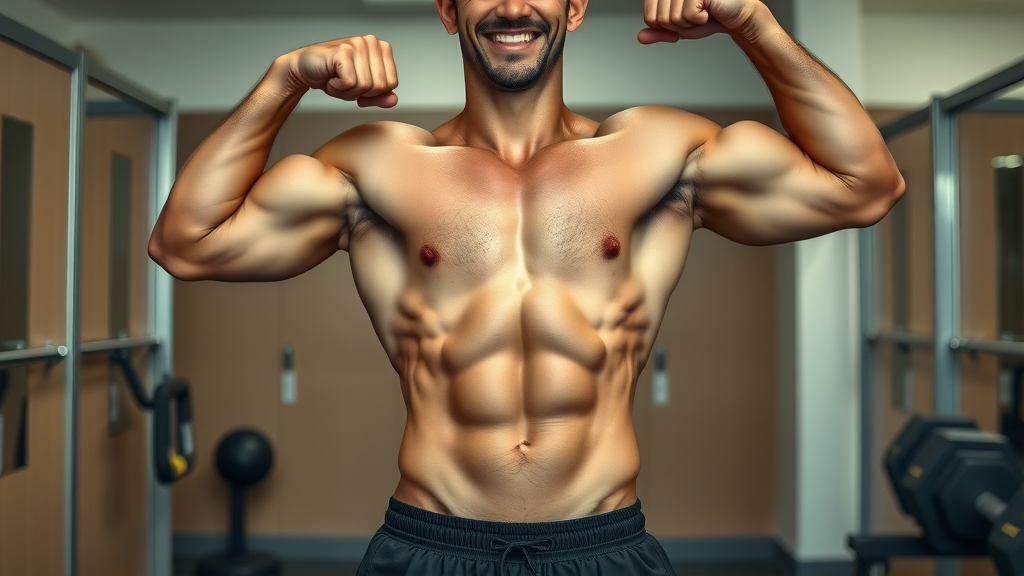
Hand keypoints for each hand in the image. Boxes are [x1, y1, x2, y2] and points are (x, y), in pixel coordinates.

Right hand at [282, 35, 398, 107]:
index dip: (373, 92)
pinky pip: (350, 83)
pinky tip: (331, 77)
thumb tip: (393, 100)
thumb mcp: (361, 90)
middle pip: (379, 85)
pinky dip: (338, 88)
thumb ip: (379, 96)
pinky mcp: (343, 51)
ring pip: (365, 85)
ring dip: (347, 91)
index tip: (357, 85)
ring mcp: (357, 44)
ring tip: (336, 79)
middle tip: (344, 82)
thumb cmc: (332, 76)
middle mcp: (370, 42)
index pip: (391, 83)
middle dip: (360, 92)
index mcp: (380, 48)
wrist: (303, 70)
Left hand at [638, 0, 760, 43]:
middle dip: (677, 26)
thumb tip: (641, 37)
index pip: (649, 16)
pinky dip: (699, 20)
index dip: (665, 27)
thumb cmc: (709, 18)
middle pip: (659, 19)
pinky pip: (688, 14)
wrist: (735, 16)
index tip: (681, 21)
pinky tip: (708, 11)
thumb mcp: (679, 28)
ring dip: (689, 23)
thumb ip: (659, 31)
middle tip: (694, 18)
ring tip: (702, 13)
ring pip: (673, 18)